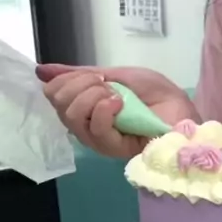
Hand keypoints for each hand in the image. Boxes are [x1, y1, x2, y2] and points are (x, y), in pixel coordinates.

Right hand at [37, 64, 196, 157]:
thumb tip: (40, 71)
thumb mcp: (115, 74)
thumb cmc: (154, 94)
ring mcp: (98, 140)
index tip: (95, 75)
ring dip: (94, 96)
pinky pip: (94, 129)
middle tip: (107, 85)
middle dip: (81, 85)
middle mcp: (86, 126)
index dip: (67, 80)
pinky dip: (104, 109)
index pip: (53, 95)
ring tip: (117, 97)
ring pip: (72, 116)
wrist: (180, 106)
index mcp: (85, 108)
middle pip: (59, 105)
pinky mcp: (113, 149)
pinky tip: (119, 105)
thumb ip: (79, 74)